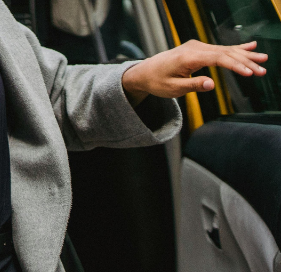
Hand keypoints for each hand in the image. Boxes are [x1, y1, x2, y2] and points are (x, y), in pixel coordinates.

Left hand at [121, 39, 267, 103]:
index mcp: (188, 57)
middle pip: (226, 53)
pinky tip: (251, 47)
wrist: (144, 72)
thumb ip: (193, 85)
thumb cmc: (156, 82)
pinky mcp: (199, 49)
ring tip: (263, 60)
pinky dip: (236, 49)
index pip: (218, 59)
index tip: (249, 73)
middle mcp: (195, 48)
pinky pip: (220, 49)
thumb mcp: (172, 89)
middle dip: (245, 62)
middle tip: (262, 71)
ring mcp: (198, 47)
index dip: (235, 66)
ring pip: (226, 50)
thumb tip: (211, 85)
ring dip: (245, 56)